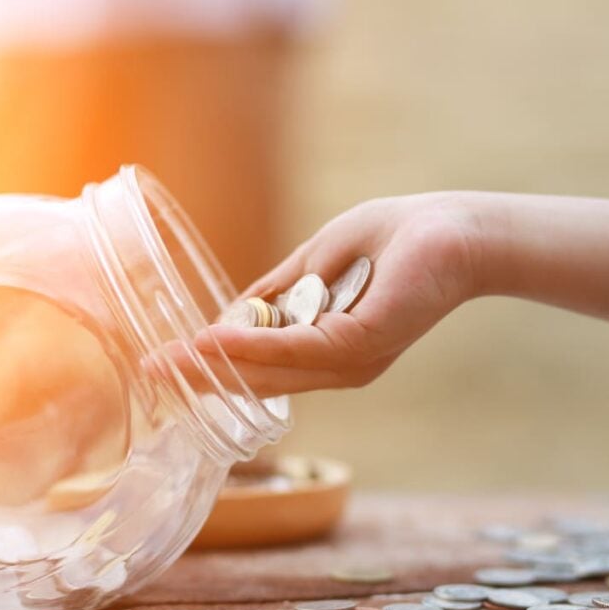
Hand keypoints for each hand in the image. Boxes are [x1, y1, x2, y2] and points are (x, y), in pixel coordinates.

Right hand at [185, 192, 480, 396]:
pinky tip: (218, 342)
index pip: (261, 364)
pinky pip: (300, 348)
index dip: (213, 365)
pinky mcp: (365, 341)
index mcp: (329, 349)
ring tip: (171, 363)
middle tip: (152, 375)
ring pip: (274, 370)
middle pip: (260, 378)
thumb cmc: (392, 239)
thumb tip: (228, 316)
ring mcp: (353, 359)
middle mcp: (340, 365)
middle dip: (205, 376)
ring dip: (219, 366)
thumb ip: (277, 293)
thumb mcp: (316, 264)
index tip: (164, 365)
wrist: (456, 231)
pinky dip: (257, 346)